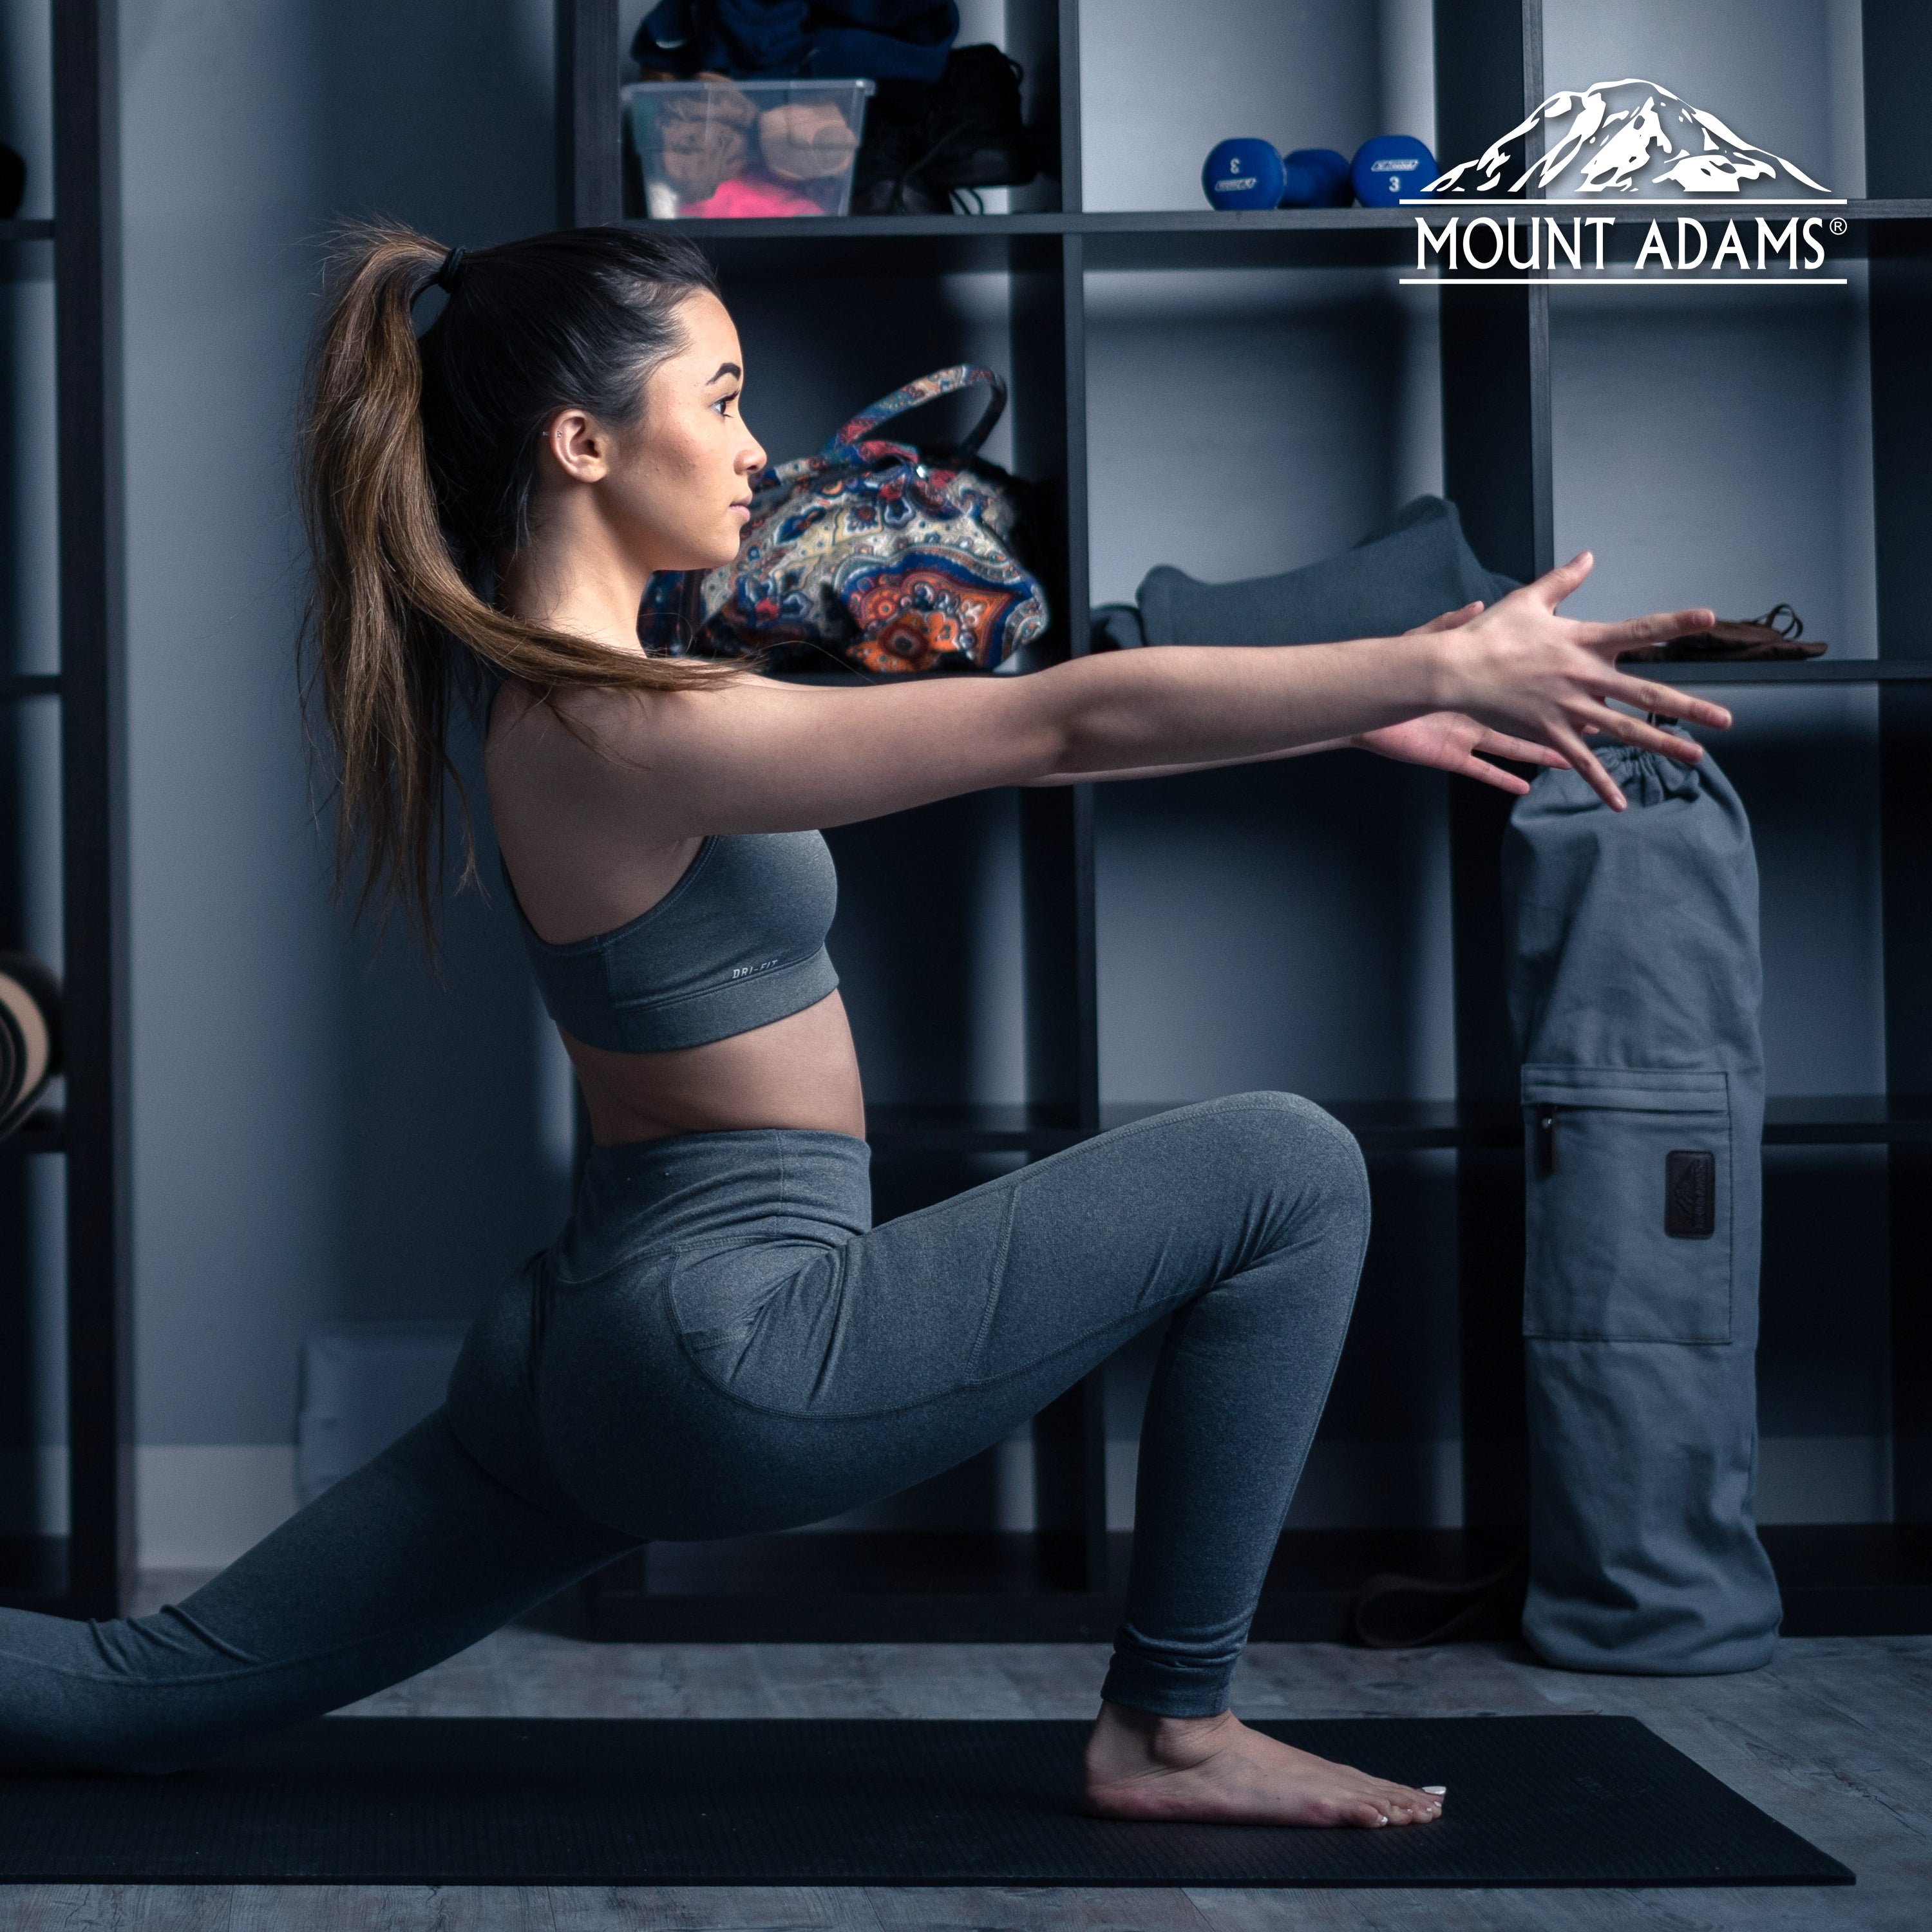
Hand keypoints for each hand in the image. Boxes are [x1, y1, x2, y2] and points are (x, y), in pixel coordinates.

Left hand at [1353, 603, 1570, 794]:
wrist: (1366, 701)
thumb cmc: (1395, 670)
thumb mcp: (1425, 641)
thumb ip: (1451, 623)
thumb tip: (1477, 603)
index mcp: (1476, 686)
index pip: (1519, 685)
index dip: (1547, 684)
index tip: (1576, 682)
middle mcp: (1476, 714)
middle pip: (1525, 720)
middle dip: (1556, 721)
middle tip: (1591, 725)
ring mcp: (1465, 737)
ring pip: (1512, 748)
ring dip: (1539, 754)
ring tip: (1570, 759)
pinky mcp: (1449, 757)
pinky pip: (1481, 771)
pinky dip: (1502, 780)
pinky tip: (1525, 787)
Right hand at [1426, 553, 1729, 810]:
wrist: (1456, 669)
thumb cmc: (1489, 633)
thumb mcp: (1528, 600)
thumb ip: (1563, 581)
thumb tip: (1589, 557)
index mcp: (1583, 640)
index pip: (1638, 630)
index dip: (1674, 624)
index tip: (1709, 619)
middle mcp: (1584, 676)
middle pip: (1646, 694)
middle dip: (1689, 708)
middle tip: (1726, 719)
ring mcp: (1569, 708)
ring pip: (1625, 730)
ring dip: (1663, 745)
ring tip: (1697, 756)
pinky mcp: (1549, 732)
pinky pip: (1581, 762)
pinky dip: (1601, 783)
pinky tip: (1622, 803)